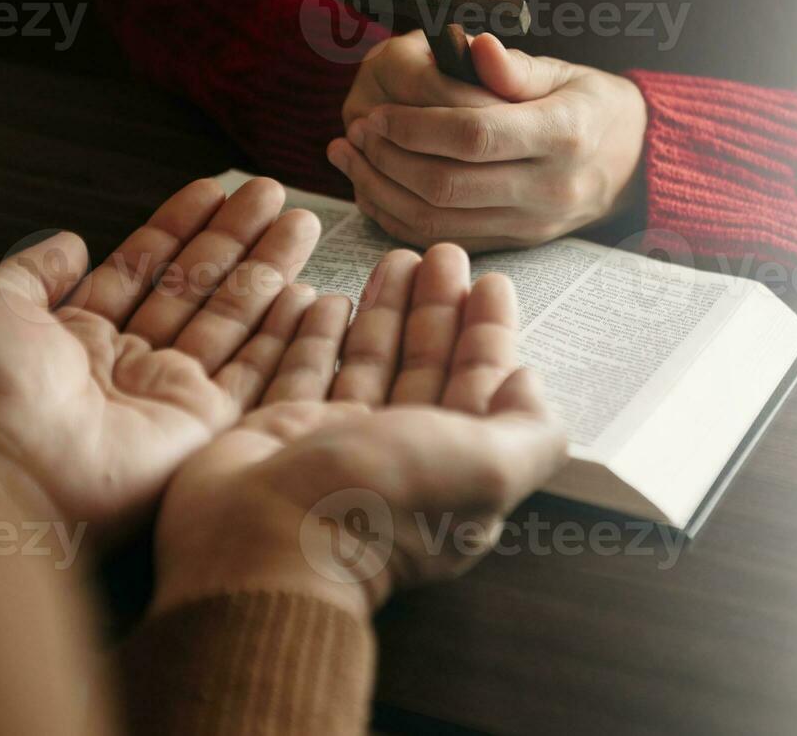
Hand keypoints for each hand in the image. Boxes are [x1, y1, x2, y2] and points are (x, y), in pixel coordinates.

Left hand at [0, 177, 357, 543]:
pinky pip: (255, 373)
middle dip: (236, 237)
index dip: (178, 227)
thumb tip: (69, 241)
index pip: (143, 269)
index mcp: (80, 338)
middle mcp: (130, 366)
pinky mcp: (205, 427)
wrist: (4, 465)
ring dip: (268, 269)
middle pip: (197, 288)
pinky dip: (283, 335)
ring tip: (302, 221)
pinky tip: (306, 294)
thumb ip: (31, 271)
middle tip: (272, 193)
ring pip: (232, 320)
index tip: (212, 190)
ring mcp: (170, 396)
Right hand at [150, 244, 569, 616]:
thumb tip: (529, 385)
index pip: (480, 389)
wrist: (266, 540)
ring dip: (386, 311)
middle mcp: (400, 460)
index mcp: (455, 472)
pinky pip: (305, 372)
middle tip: (442, 255)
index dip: (488, 336)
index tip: (491, 283)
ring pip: (369, 363)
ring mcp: (338, 447)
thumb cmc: (383, 501)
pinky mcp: (281, 435)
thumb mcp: (488, 467)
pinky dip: (320, 335)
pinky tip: (328, 297)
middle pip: (425, 367)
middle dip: (438, 310)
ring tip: (394, 259)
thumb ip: (529, 430)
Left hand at [330, 31, 646, 250]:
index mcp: (564, 134)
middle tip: (357, 133)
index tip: (378, 112)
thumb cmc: (592, 106)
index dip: (415, 125)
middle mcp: (550, 187)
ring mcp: (533, 224)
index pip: (474, 135)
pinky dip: (399, 218)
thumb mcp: (565, 73)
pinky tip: (372, 188)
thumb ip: (513, 67)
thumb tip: (472, 44)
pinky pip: (445, 240)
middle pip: (448, 186)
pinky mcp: (517, 244)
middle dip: (389, 159)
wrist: (635, 163)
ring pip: (437, 223)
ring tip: (350, 157)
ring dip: (382, 191)